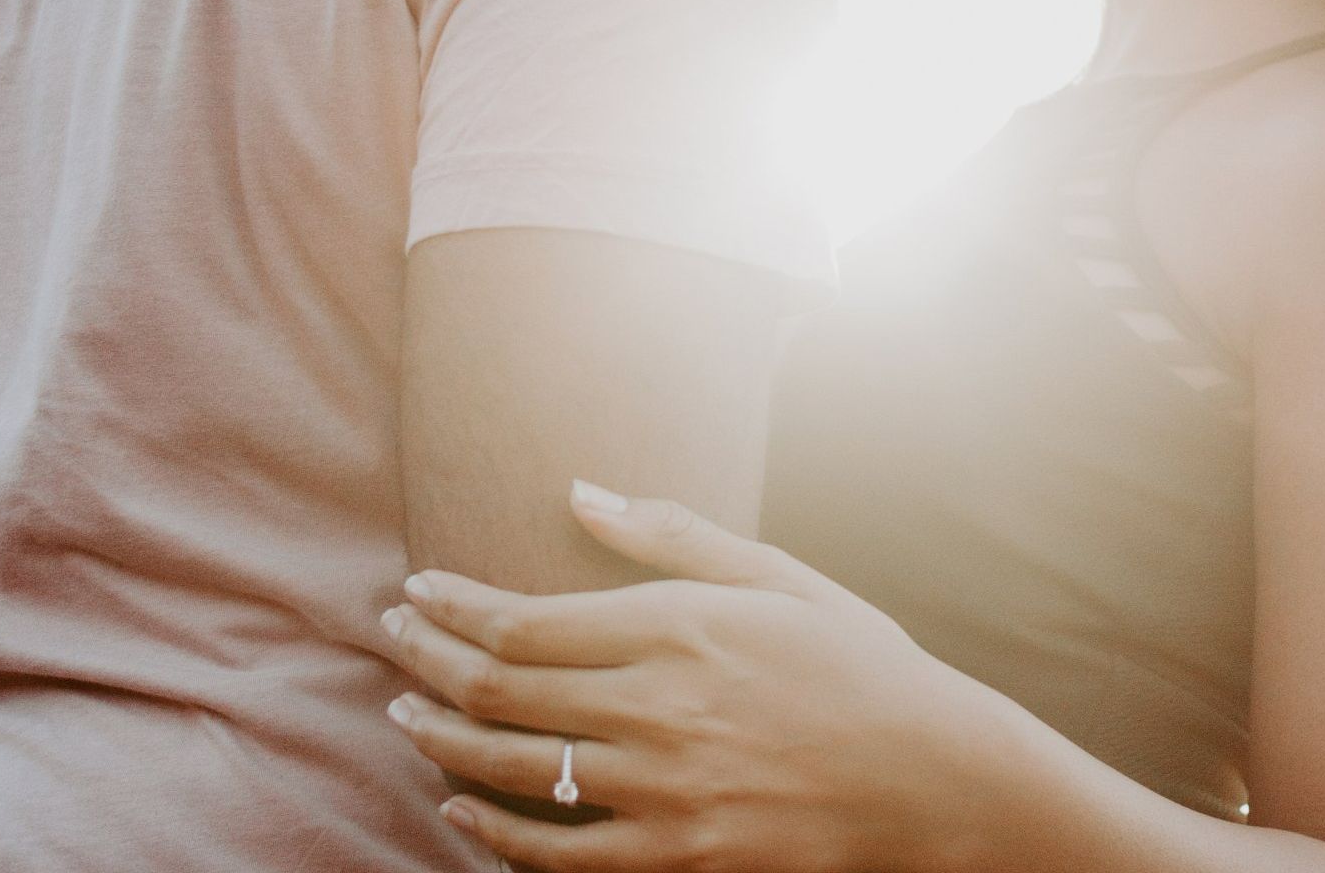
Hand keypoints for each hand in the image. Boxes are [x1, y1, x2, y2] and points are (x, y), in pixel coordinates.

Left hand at [380, 481, 1007, 871]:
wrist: (933, 780)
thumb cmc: (857, 663)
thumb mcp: (777, 577)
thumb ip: (671, 533)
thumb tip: (579, 489)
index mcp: (680, 627)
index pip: (523, 622)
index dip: (453, 606)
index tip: (415, 589)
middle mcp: (658, 710)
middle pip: (499, 693)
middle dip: (427, 661)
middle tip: (391, 638)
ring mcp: (663, 797)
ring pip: (511, 775)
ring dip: (440, 743)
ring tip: (404, 713)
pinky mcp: (675, 864)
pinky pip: (555, 858)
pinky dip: (491, 834)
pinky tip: (458, 809)